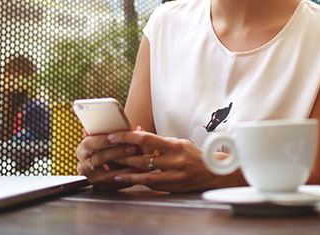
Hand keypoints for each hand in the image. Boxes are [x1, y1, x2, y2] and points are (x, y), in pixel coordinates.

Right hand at [75, 127, 143, 191]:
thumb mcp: (110, 138)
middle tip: (133, 147)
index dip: (101, 140)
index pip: (88, 144)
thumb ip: (120, 134)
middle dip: (117, 152)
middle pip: (99, 158)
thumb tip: (139, 128)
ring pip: (107, 174)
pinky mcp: (101, 187)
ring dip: (124, 168)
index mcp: (83, 149)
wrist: (109, 164)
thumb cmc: (111, 146)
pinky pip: (114, 184)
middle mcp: (83, 165)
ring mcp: (92, 178)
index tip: (114, 136)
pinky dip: (126, 178)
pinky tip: (136, 173)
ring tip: (137, 162)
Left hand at [105, 130, 244, 192]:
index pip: (146, 139)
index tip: (112, 136)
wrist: (214, 174)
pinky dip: (135, 181)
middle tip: (105, 153)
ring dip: (125, 172)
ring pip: (143, 174)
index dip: (126, 137)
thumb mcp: (178, 143)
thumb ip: (158, 141)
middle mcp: (173, 160)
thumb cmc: (194, 156)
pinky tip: (124, 180)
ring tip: (110, 170)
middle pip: (141, 158)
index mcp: (174, 145)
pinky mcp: (172, 187)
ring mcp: (173, 175)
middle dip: (121, 156)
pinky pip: (150, 183)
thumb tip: (138, 131)